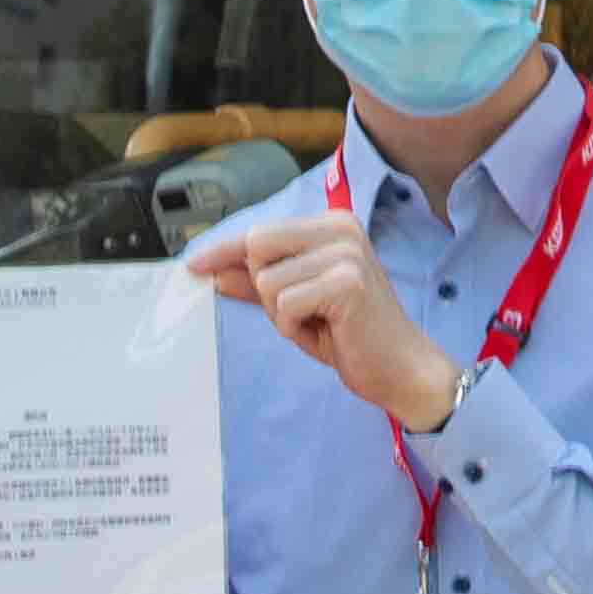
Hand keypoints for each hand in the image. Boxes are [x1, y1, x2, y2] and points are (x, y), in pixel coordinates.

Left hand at [193, 210, 466, 431]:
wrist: (399, 368)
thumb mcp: (297, 304)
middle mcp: (339, 229)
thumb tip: (214, 274)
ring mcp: (345, 253)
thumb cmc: (351, 335)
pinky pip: (284, 303)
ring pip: (267, 280)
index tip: (193, 265)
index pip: (260, 232)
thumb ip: (259, 284)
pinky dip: (293, 326)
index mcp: (331, 225)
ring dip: (281, 313)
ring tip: (318, 323)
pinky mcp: (346, 282)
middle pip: (256, 247)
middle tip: (299, 312)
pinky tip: (325, 331)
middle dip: (264, 287)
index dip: (223, 250)